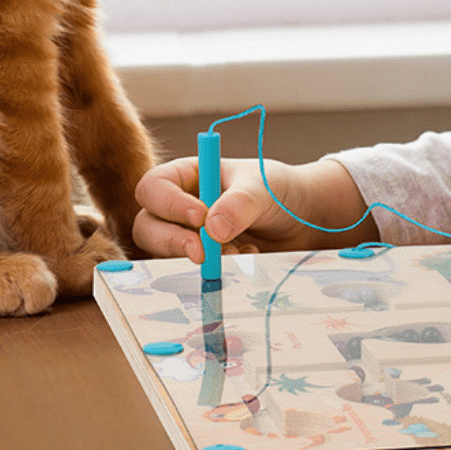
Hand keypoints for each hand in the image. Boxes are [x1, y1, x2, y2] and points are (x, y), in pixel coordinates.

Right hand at [132, 157, 376, 261]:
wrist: (303, 219)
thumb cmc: (278, 190)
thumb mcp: (263, 187)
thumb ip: (240, 202)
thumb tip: (211, 230)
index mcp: (188, 176)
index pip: (154, 187)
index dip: (167, 203)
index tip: (199, 217)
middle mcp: (180, 206)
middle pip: (148, 225)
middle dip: (172, 241)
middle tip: (205, 252)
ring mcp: (189, 237)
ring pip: (164, 253)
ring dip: (197, 258)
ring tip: (237, 251)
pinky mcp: (203, 262)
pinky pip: (191, 273)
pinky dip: (216, 270)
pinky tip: (247, 256)